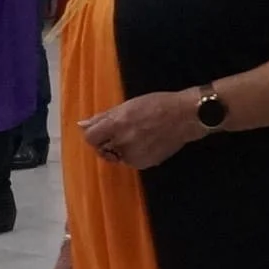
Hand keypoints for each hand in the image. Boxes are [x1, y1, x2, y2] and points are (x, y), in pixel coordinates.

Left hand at [81, 87, 203, 168]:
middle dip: (107, 141)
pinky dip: (134, 154)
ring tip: (137, 135)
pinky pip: (130, 161)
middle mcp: (123, 142)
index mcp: (117, 124)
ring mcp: (134, 156)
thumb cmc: (157, 105)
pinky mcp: (144, 164)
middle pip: (101, 148)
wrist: (185, 117)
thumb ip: (104, 117)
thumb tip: (82, 124)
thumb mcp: (128, 105)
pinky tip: (146, 142)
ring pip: (116, 156)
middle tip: (122, 131)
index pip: (90, 138)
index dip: (93, 134)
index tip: (100, 130)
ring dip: (120, 148)